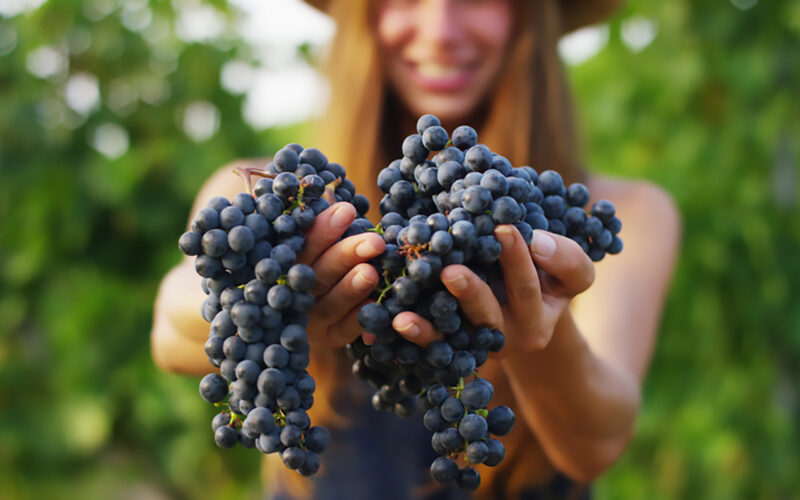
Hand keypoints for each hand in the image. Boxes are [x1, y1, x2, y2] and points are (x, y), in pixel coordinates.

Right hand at [298, 202, 385, 345]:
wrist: (315, 301)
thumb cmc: (321, 250)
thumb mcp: (316, 234)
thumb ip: (319, 220)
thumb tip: (331, 191)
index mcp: (284, 262)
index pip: (300, 245)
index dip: (322, 230)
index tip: (347, 210)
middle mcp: (292, 292)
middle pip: (316, 274)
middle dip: (346, 256)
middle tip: (374, 242)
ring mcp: (309, 318)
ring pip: (329, 304)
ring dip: (351, 288)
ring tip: (372, 273)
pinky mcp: (328, 336)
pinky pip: (343, 330)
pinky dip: (358, 319)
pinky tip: (375, 304)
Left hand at [390, 226, 594, 352]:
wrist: (527, 310)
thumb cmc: (549, 279)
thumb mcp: (570, 272)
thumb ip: (565, 258)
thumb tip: (537, 242)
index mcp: (537, 319)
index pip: (528, 288)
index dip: (518, 260)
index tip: (504, 229)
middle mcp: (506, 337)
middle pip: (488, 316)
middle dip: (470, 292)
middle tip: (451, 271)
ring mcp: (475, 346)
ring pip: (452, 337)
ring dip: (429, 327)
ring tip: (405, 316)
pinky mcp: (451, 350)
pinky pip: (431, 346)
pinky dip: (414, 335)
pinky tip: (396, 322)